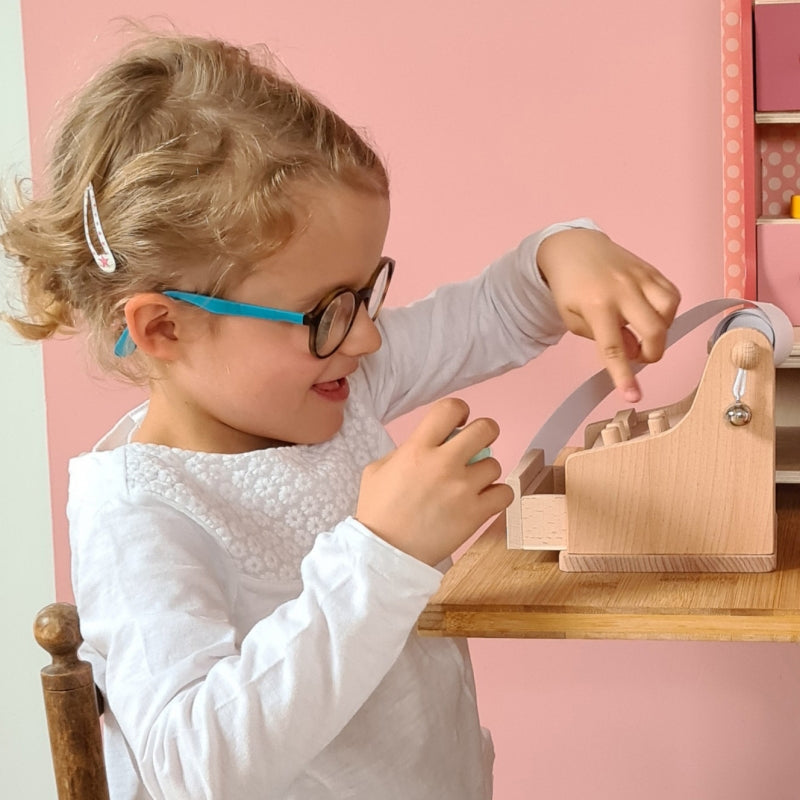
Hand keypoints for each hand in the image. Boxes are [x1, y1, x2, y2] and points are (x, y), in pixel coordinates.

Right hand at [355, 397, 512, 565]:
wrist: (385, 553)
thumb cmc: (378, 512)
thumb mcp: (378, 470)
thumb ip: (405, 451)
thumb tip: (428, 444)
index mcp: (418, 448)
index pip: (450, 409)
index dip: (460, 411)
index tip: (459, 423)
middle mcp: (444, 464)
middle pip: (486, 429)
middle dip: (485, 432)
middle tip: (477, 445)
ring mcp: (463, 489)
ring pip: (495, 464)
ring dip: (484, 472)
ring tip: (469, 485)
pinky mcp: (475, 513)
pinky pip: (505, 493)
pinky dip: (497, 495)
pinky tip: (482, 500)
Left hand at [536, 228, 680, 401]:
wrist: (572, 247)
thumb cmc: (570, 288)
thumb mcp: (573, 320)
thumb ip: (602, 340)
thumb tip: (632, 352)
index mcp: (597, 306)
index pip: (614, 349)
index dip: (624, 376)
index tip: (633, 397)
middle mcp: (622, 290)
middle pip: (654, 331)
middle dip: (651, 353)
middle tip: (638, 354)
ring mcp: (640, 278)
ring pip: (669, 311)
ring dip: (661, 330)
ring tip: (643, 330)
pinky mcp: (651, 270)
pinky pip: (672, 295)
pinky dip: (667, 311)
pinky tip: (651, 314)